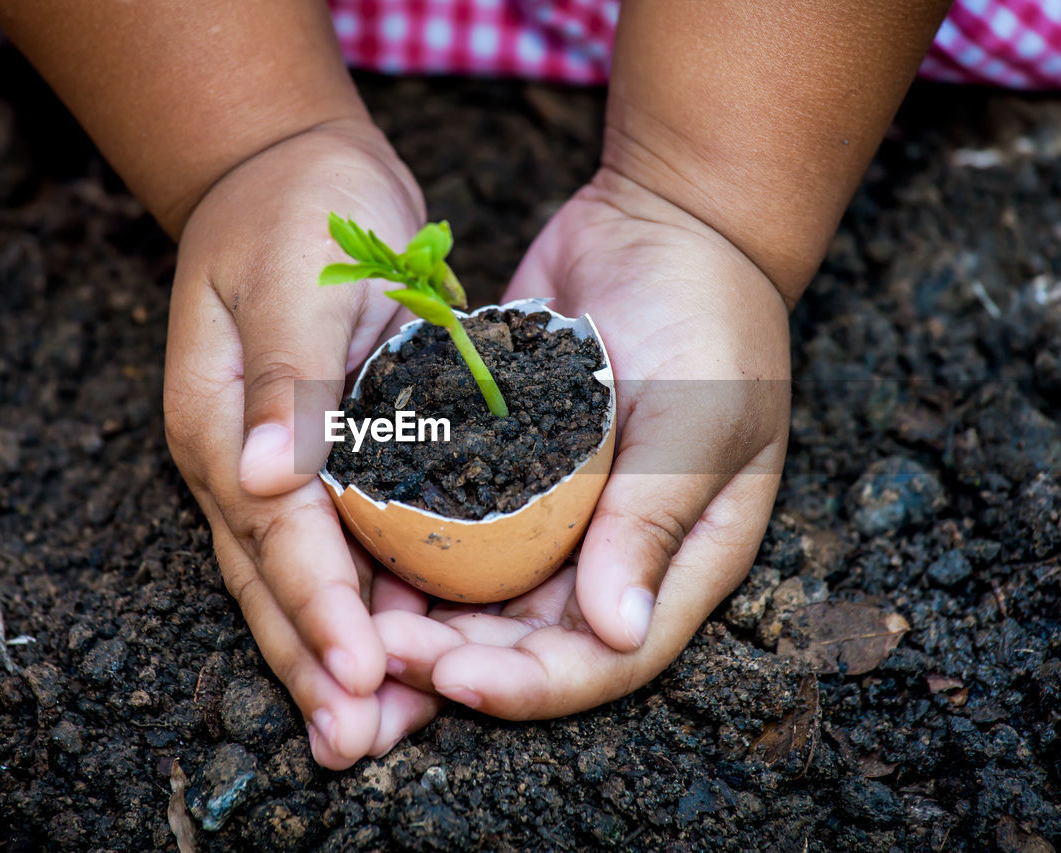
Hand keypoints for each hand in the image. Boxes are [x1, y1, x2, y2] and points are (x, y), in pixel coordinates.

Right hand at [163, 121, 440, 766]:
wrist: (289, 175)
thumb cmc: (297, 210)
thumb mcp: (296, 273)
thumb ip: (288, 379)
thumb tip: (264, 478)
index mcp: (223, 423)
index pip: (276, 533)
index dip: (319, 606)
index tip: (361, 673)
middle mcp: (239, 461)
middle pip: (272, 583)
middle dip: (313, 668)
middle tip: (354, 745)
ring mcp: (270, 468)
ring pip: (296, 583)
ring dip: (329, 658)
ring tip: (369, 734)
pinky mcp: (315, 460)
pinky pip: (334, 549)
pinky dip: (360, 606)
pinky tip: (396, 656)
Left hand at [376, 168, 791, 716]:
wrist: (666, 223)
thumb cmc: (710, 320)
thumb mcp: (698, 420)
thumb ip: (653, 520)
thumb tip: (617, 631)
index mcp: (675, 564)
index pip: (605, 661)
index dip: (528, 686)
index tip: (448, 679)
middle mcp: (610, 555)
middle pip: (529, 643)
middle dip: (453, 661)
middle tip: (375, 652)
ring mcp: (555, 514)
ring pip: (481, 595)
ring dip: (420, 618)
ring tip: (351, 622)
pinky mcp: (503, 465)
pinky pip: (451, 521)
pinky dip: (406, 542)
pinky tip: (350, 549)